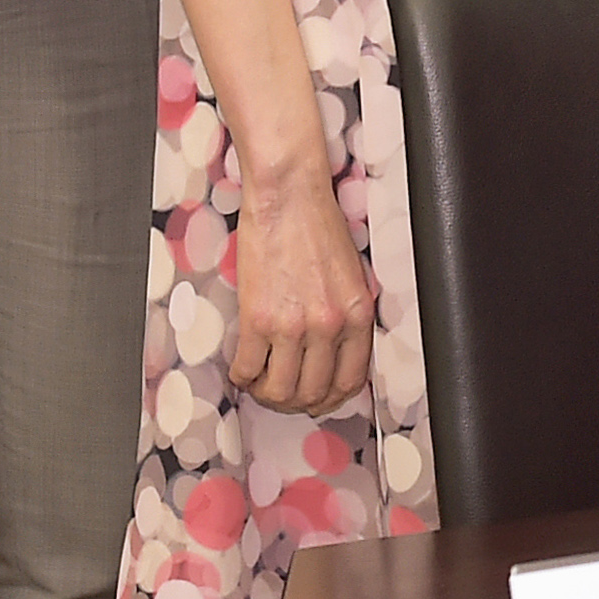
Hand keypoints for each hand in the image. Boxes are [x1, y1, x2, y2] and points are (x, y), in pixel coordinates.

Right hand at [227, 169, 376, 415]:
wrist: (289, 196)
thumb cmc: (318, 227)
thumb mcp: (351, 276)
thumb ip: (346, 317)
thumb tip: (332, 354)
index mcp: (357, 314)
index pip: (350, 380)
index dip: (330, 398)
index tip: (316, 398)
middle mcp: (329, 325)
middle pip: (313, 392)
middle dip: (295, 402)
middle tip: (281, 393)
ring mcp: (293, 324)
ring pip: (279, 389)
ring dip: (266, 394)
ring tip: (259, 382)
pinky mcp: (258, 317)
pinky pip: (247, 367)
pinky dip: (241, 376)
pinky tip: (241, 368)